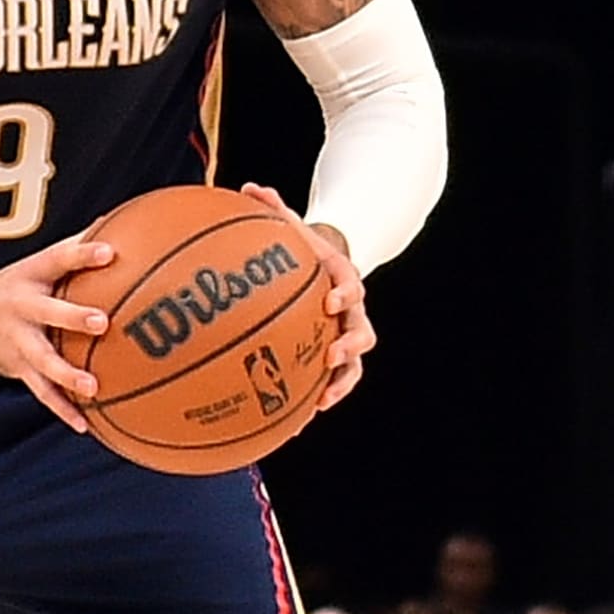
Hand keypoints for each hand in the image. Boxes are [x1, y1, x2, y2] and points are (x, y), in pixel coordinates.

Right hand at [0, 230, 114, 430]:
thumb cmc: (15, 284)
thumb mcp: (37, 263)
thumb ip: (74, 248)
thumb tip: (119, 222)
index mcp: (31, 277)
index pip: (58, 259)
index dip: (83, 254)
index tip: (110, 251)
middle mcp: (21, 307)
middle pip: (48, 311)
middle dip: (73, 317)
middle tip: (103, 322)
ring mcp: (18, 341)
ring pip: (43, 360)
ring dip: (67, 375)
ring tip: (93, 387)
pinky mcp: (18, 368)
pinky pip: (42, 392)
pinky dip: (63, 409)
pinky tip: (85, 426)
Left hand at [239, 184, 374, 409]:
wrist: (323, 275)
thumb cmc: (302, 254)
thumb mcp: (291, 230)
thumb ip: (274, 210)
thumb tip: (249, 186)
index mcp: (343, 282)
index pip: (353, 287)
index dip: (345, 294)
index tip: (330, 301)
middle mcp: (351, 315)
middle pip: (364, 332)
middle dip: (350, 344)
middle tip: (331, 354)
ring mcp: (345, 340)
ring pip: (354, 367)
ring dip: (339, 385)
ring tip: (320, 404)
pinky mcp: (333, 363)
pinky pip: (330, 387)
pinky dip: (315, 404)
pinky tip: (293, 426)